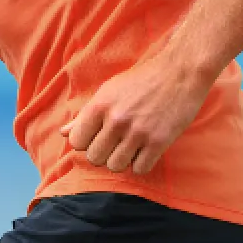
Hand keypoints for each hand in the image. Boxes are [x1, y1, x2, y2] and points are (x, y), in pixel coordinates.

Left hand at [59, 51, 215, 174]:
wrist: (179, 73)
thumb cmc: (141, 80)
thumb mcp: (108, 91)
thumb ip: (85, 115)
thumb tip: (63, 134)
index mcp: (100, 105)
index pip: (77, 142)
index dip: (85, 142)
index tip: (96, 137)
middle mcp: (116, 120)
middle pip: (95, 158)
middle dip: (102, 153)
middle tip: (114, 142)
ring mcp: (138, 132)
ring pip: (115, 166)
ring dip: (121, 160)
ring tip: (129, 146)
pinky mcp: (159, 142)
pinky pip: (140, 169)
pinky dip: (141, 163)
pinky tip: (144, 149)